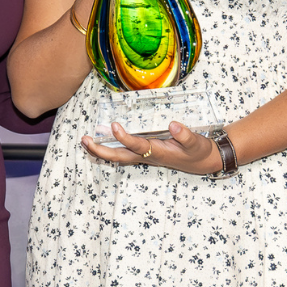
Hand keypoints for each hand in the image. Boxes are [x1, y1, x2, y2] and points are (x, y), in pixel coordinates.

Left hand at [82, 120, 223, 175]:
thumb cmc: (197, 152)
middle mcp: (148, 156)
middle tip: (85, 140)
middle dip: (101, 150)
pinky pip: (122, 153)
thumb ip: (185, 135)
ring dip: (101, 150)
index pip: (138, 146)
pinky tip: (100, 139)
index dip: (125, 138)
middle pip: (119, 157)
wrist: (202, 162)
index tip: (114, 126)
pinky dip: (109, 148)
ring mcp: (144, 156)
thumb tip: (173, 124)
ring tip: (85, 140)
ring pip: (118, 156)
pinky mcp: (144, 154)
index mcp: (158, 152)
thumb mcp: (196, 143)